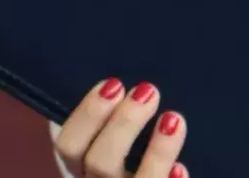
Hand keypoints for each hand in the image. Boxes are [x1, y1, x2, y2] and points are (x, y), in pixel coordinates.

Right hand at [54, 78, 188, 177]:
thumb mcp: (102, 137)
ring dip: (157, 152)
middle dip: (123, 124)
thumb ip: (103, 118)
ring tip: (174, 119)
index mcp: (78, 166)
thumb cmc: (119, 153)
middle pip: (99, 163)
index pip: (68, 144)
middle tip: (148, 90)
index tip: (113, 83)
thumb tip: (114, 82)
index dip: (87, 115)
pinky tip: (180, 166)